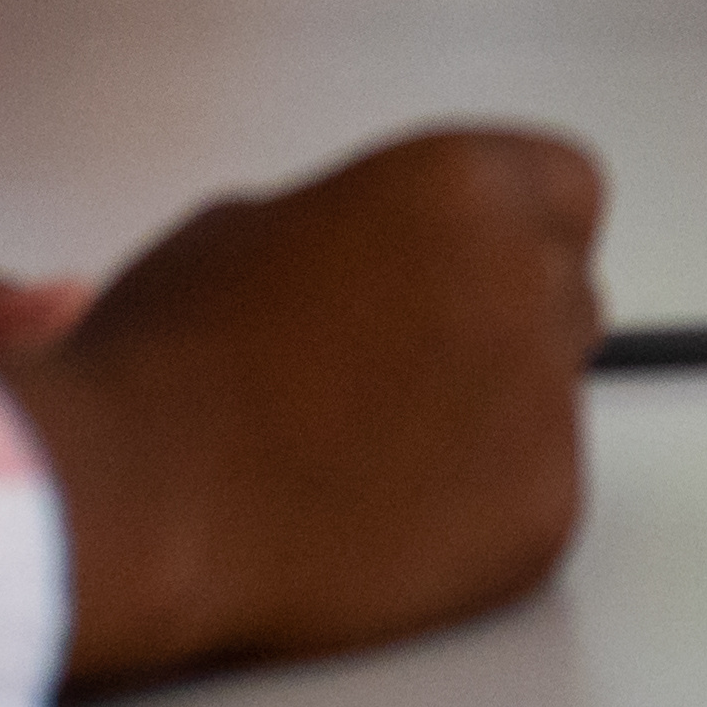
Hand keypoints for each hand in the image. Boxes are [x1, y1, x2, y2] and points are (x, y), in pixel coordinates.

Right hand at [11, 125, 606, 686]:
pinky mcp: (542, 516)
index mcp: (461, 188)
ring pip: (551, 404)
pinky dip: (478, 516)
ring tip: (366, 457)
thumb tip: (371, 257)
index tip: (477, 268)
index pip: (561, 187)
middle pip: (565, 295)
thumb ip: (353, 226)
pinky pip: (536, 501)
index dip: (513, 233)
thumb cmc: (167, 371)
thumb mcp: (244, 229)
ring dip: (488, 422)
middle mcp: (525, 283)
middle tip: (405, 374)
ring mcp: (546, 406)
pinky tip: (379, 519)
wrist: (141, 503)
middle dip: (502, 327)